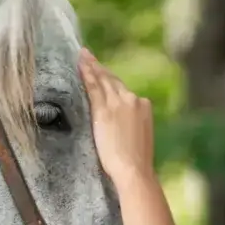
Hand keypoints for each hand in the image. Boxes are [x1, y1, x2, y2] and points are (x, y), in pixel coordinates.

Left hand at [78, 48, 154, 183]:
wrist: (135, 170)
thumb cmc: (137, 162)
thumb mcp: (139, 137)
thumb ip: (131, 125)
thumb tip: (122, 124)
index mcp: (143, 106)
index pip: (123, 89)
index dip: (111, 79)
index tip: (103, 71)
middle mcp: (133, 99)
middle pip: (112, 80)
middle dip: (100, 68)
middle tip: (88, 55)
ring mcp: (119, 103)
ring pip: (103, 80)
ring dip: (92, 66)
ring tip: (82, 56)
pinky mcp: (104, 109)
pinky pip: (94, 86)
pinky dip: (87, 73)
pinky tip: (80, 65)